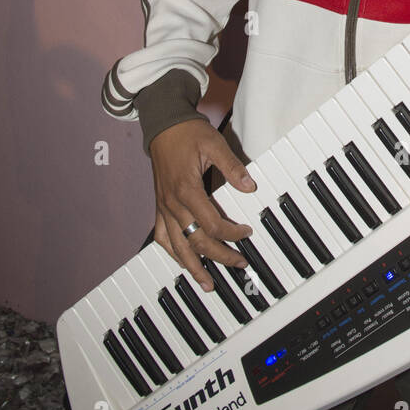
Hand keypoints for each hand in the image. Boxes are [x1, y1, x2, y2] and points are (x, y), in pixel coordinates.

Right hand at [150, 120, 256, 291]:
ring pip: (176, 247)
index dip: (232, 232)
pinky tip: (182, 262)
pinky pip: (162, 237)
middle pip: (197, 241)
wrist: (163, 126)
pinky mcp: (159, 207)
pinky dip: (173, 253)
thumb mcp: (215, 144)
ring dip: (193, 267)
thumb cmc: (188, 134)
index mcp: (187, 190)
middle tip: (239, 263)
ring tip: (207, 284)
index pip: (212, 224)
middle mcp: (173, 204)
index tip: (247, 231)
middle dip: (220, 256)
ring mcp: (164, 208)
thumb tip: (249, 186)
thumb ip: (232, 167)